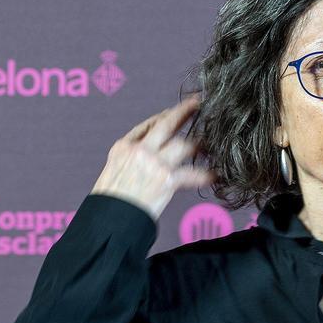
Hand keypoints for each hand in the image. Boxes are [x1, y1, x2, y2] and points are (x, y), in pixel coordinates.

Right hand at [90, 93, 215, 221]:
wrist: (108, 219)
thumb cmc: (110, 201)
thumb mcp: (113, 171)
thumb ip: (131, 160)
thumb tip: (149, 156)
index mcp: (123, 147)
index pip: (147, 125)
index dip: (164, 117)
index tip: (175, 113)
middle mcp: (139, 150)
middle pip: (167, 124)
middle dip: (184, 111)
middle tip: (198, 103)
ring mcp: (154, 163)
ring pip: (184, 145)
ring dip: (199, 145)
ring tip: (211, 145)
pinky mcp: (166, 179)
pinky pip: (192, 174)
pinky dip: (205, 175)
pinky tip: (215, 175)